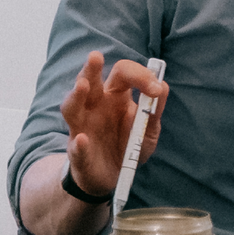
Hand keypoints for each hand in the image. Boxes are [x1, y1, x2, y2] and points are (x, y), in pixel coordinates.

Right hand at [56, 50, 167, 196]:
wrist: (113, 177)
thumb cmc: (129, 146)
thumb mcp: (148, 130)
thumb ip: (154, 110)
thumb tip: (162, 85)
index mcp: (115, 97)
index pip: (122, 74)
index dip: (139, 76)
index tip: (155, 89)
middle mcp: (94, 106)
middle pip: (90, 81)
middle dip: (92, 68)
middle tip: (96, 57)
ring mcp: (82, 127)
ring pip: (71, 107)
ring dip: (76, 95)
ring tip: (83, 86)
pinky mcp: (78, 152)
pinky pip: (76, 147)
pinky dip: (79, 144)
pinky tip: (83, 139)